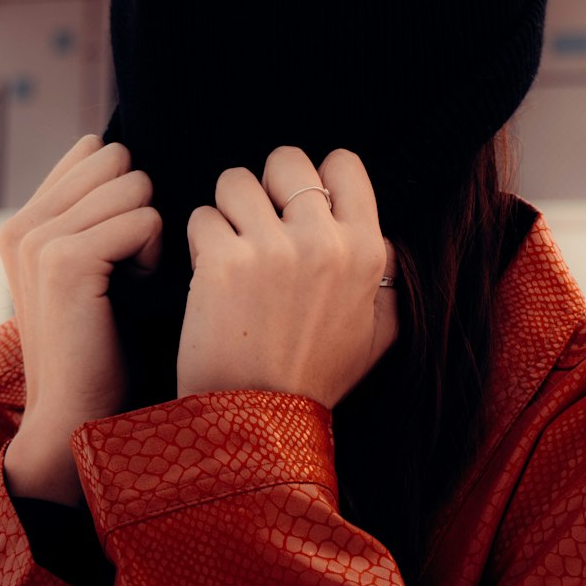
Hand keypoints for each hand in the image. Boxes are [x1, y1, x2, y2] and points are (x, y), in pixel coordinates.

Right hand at [0, 135, 162, 504]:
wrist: (80, 415)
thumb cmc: (107, 346)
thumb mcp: (97, 270)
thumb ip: (99, 213)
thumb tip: (134, 156)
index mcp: (26, 221)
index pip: (94, 152)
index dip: (130, 192)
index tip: (125, 248)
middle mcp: (23, 225)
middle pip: (120, 163)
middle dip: (142, 208)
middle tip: (130, 270)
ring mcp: (38, 240)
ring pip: (135, 186)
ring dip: (152, 234)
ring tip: (131, 284)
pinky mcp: (64, 260)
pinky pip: (144, 219)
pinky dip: (156, 254)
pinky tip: (136, 292)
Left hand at [177, 146, 398, 409]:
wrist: (258, 425)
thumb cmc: (315, 379)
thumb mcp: (377, 334)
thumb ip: (386, 279)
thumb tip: (380, 235)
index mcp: (365, 252)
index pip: (343, 163)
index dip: (316, 177)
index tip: (298, 205)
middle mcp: (322, 242)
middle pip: (285, 160)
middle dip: (266, 186)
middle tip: (257, 224)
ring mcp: (271, 249)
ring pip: (235, 181)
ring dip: (227, 211)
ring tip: (231, 250)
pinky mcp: (222, 262)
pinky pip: (201, 217)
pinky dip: (199, 242)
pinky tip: (209, 275)